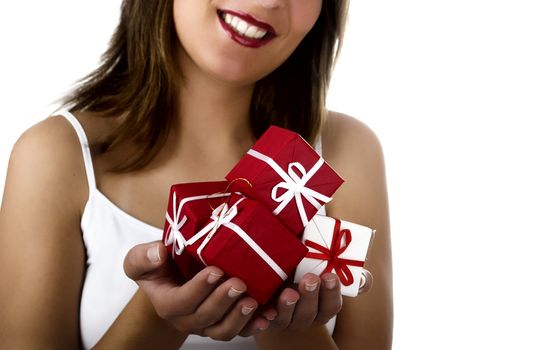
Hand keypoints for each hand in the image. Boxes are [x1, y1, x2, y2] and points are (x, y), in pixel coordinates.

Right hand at [123, 241, 269, 340]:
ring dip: (239, 318)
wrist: (175, 274)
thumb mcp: (141, 258)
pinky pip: (241, 330)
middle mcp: (187, 319)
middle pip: (205, 317)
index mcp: (167, 304)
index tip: (215, 270)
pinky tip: (267, 315)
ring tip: (252, 301)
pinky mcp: (225, 323)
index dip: (199, 289)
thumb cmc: (160, 266)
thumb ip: (143, 257)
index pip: (182, 302)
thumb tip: (158, 253)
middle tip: (238, 283)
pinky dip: (255, 325)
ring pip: (223, 330)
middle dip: (223, 301)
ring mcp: (208, 324)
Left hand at [247, 269, 373, 332]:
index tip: (330, 276)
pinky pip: (263, 323)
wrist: (270, 265)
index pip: (331, 305)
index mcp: (321, 305)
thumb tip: (365, 280)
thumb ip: (342, 267)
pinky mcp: (262, 317)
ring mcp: (283, 318)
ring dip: (289, 307)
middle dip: (311, 297)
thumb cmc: (300, 264)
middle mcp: (304, 315)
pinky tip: (266, 313)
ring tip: (289, 293)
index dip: (331, 292)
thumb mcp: (320, 260)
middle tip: (310, 279)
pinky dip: (264, 320)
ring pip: (287, 319)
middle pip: (310, 314)